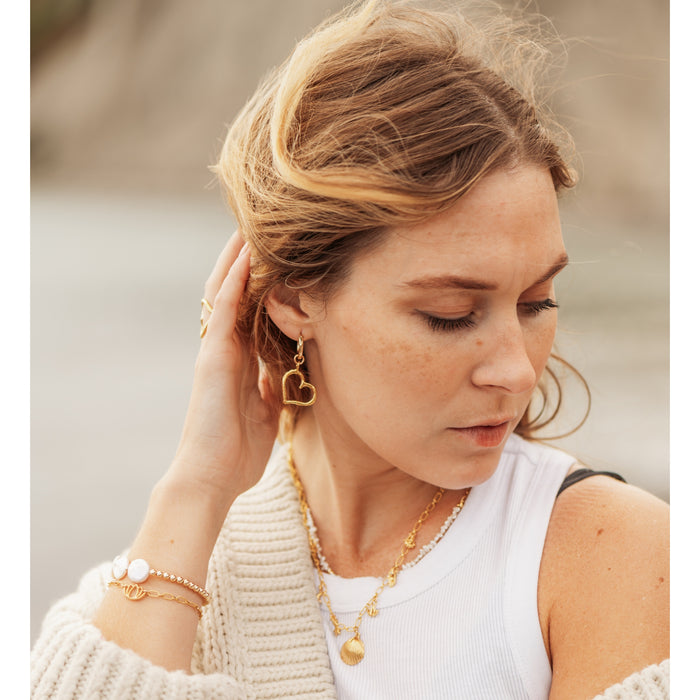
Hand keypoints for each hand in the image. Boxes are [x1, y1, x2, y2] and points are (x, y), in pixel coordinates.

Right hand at [166, 231, 279, 511]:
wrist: (211, 479)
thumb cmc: (236, 453)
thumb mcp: (264, 413)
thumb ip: (268, 388)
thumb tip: (277, 374)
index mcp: (238, 362)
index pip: (247, 312)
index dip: (257, 283)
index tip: (274, 257)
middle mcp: (224, 349)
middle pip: (233, 293)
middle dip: (245, 262)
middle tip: (260, 228)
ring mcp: (215, 351)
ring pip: (225, 293)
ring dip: (237, 259)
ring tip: (251, 226)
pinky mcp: (212, 357)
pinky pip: (224, 310)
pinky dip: (235, 281)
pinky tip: (246, 255)